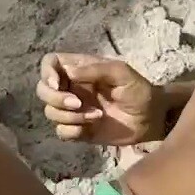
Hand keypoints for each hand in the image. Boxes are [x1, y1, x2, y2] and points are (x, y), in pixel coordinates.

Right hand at [36, 53, 163, 146]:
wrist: (150, 119)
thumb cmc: (138, 90)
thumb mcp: (121, 73)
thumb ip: (95, 70)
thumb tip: (69, 72)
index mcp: (80, 69)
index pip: (50, 63)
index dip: (47, 72)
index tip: (58, 84)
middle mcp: (72, 88)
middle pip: (43, 90)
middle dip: (55, 99)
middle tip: (78, 104)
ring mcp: (74, 110)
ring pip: (50, 112)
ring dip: (69, 116)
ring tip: (95, 116)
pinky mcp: (78, 130)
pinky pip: (60, 131)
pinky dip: (71, 131)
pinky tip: (88, 129)